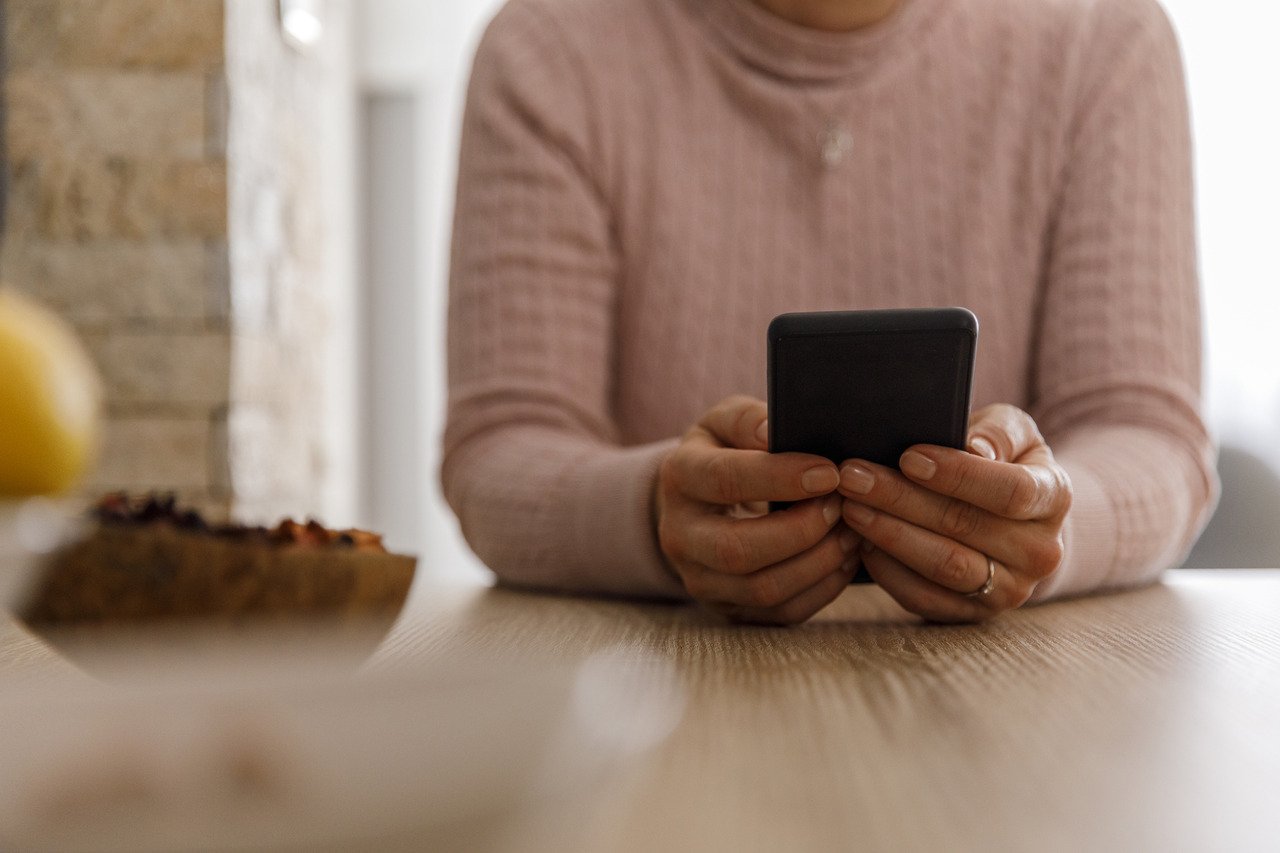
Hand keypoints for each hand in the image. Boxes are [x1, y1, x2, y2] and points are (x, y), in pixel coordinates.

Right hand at [655, 395, 859, 624]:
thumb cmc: (723, 453)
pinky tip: (842, 560)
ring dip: (818, 562)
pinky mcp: (728, 608)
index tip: (829, 472)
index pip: (724, 480)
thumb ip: (748, 419)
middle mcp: (680, 535)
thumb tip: (774, 433)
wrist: (699, 504)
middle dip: (802, 530)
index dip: (779, 477)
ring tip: (851, 532)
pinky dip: (822, 589)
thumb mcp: (725, 422)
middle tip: (842, 506)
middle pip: (738, 549)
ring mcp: (700, 579)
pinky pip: (780, 613)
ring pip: (763, 588)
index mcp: (680, 477)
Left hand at [837, 403, 1071, 621]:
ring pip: (943, 565)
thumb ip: (998, 431)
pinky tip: (860, 542)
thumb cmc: (1004, 463)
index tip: (907, 457)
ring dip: (889, 535)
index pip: (1010, 491)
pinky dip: (887, 570)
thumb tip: (975, 448)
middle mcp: (1040, 552)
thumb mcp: (1013, 433)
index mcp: (1054, 497)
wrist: (1016, 524)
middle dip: (901, 499)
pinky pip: (924, 597)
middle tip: (853, 476)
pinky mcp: (973, 613)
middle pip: (965, 526)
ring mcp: (1009, 590)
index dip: (958, 475)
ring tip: (849, 507)